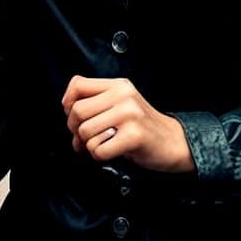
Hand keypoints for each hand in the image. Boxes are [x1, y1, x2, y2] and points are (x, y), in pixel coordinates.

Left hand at [61, 76, 194, 173]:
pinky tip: (111, 152)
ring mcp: (130, 115)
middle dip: (75, 130)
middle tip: (83, 139)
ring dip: (88, 146)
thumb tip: (66, 108)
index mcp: (119, 85)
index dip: (67, 102)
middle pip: (77, 111)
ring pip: (85, 132)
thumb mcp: (122, 103)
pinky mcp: (134, 136)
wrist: (174, 142)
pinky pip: (98, 150)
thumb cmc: (143, 126)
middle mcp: (124, 96)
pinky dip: (99, 156)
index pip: (78, 84)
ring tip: (100, 145)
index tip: (71, 115)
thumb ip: (98, 100)